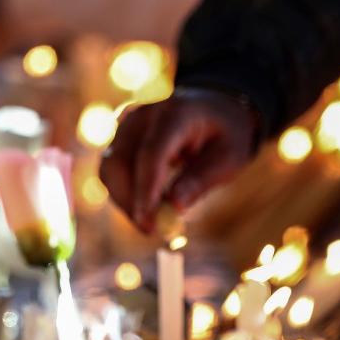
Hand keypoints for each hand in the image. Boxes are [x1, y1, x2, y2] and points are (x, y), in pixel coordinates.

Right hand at [100, 87, 258, 232]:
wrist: (215, 109)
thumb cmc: (226, 135)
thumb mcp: (229, 158)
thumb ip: (201, 180)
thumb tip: (174, 207)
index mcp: (175, 113)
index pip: (151, 153)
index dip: (146, 191)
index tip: (149, 224)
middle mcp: (143, 114)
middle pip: (119, 161)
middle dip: (130, 201)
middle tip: (151, 230)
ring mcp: (126, 123)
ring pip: (110, 169)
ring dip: (126, 201)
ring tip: (154, 220)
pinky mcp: (119, 137)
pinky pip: (111, 171)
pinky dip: (124, 193)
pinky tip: (147, 207)